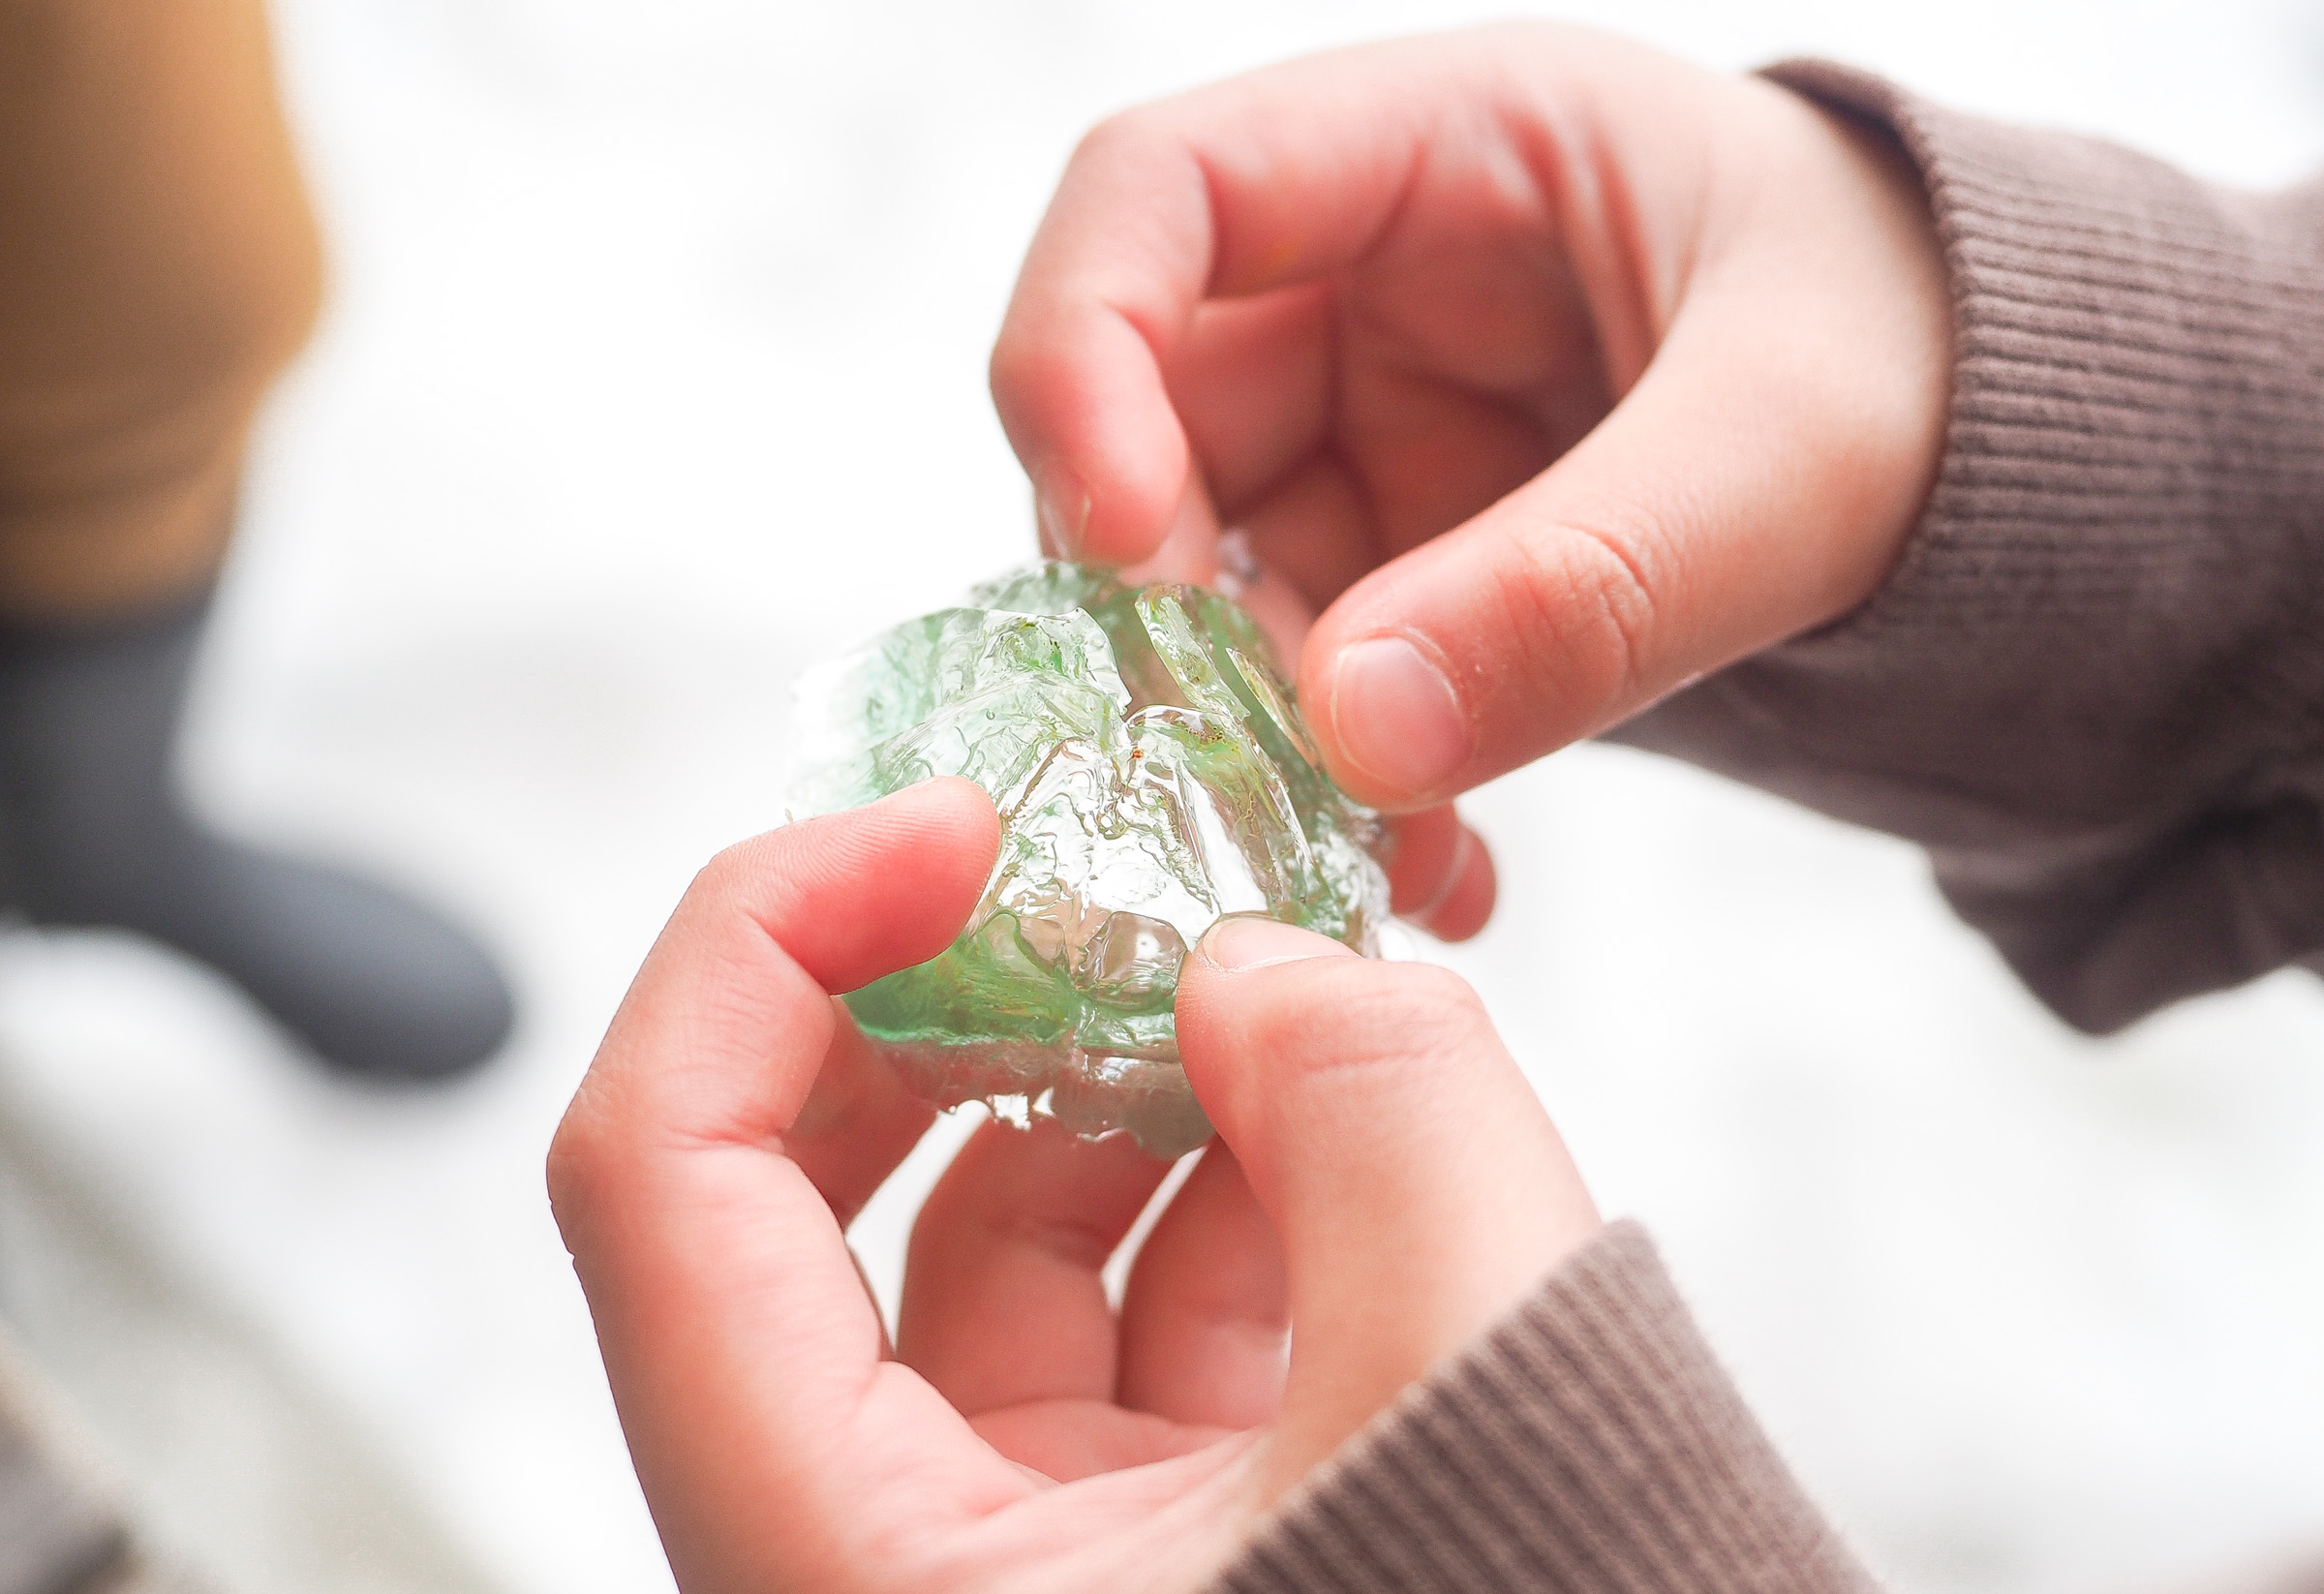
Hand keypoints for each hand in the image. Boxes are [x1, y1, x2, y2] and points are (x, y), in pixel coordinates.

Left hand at [549, 779, 1599, 1592]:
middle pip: (788, 1204)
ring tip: (1240, 969)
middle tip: (1060, 865)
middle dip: (926, 1001)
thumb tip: (1271, 967)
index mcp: (847, 1574)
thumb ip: (1374, 1107)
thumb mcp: (1471, 1387)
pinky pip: (1131, 1319)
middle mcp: (888, 1572)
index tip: (937, 824)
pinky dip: (1212, 1183)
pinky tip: (1318, 1101)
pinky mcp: (1154, 1556)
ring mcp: (1022, 1566)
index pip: (656, 1188)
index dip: (759, 947)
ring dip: (1104, 1077)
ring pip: (985, 1250)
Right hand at [991, 24, 1948, 849]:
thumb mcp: (1797, 452)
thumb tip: (1350, 732)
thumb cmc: (1946, 364)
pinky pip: (1310, 683)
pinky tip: (1438, 875)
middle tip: (1240, 760)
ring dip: (1256, 732)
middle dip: (1165, 601)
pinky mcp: (1407, 570)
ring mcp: (1375, 436)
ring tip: (1381, 858)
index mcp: (1445, 149)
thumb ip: (1588, 583)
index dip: (1081, 350)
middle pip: (1147, 419)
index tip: (1119, 542)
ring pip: (1210, 583)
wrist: (2025, 477)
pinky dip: (1347, 789)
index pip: (1161, 192)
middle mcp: (1368, 287)